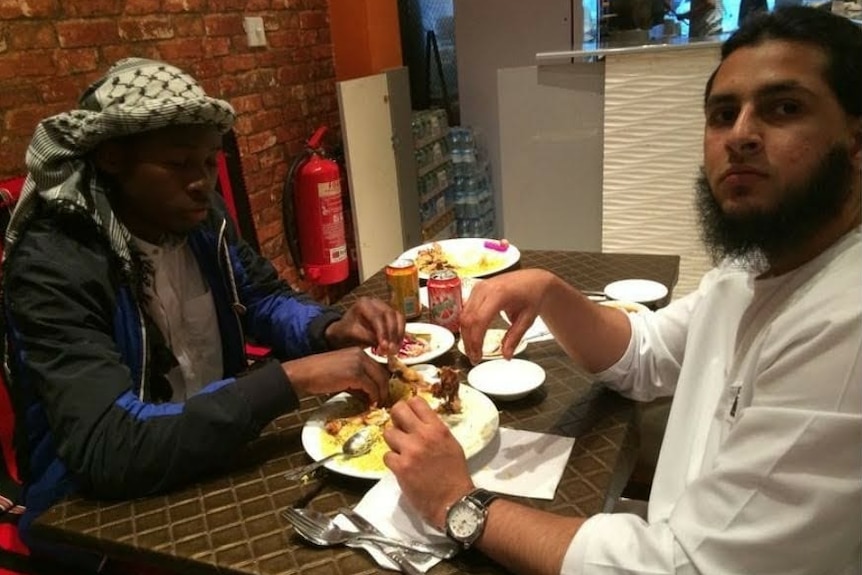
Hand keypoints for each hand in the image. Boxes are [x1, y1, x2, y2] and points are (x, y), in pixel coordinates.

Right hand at [281, 347, 389, 404]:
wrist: (304, 374)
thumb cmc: (319, 375)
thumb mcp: (343, 373)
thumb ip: (358, 380)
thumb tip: (371, 394)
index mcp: (359, 352)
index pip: (379, 367)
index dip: (383, 382)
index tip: (382, 394)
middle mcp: (361, 355)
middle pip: (383, 373)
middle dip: (385, 389)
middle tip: (383, 401)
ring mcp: (359, 363)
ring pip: (380, 380)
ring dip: (381, 394)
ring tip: (377, 404)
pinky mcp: (355, 374)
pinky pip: (371, 387)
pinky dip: (373, 397)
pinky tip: (370, 404)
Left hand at [325, 297, 404, 355]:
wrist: (345, 330)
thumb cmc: (346, 332)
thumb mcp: (352, 334)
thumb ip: (367, 337)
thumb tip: (384, 346)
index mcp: (363, 303)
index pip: (377, 317)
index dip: (382, 332)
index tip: (385, 346)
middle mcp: (376, 302)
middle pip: (390, 315)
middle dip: (392, 334)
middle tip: (391, 350)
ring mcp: (385, 306)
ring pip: (398, 318)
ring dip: (399, 335)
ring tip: (395, 350)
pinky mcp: (391, 314)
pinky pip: (400, 322)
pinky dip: (400, 335)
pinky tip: (397, 346)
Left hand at [383, 397, 473, 529]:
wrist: (454, 501)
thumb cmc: (455, 474)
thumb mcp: (451, 444)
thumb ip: (434, 431)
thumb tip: (418, 422)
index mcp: (438, 429)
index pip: (416, 402)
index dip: (409, 407)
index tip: (408, 415)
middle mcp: (423, 436)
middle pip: (398, 410)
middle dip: (396, 418)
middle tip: (399, 428)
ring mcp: (410, 451)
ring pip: (388, 432)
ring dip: (393, 441)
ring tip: (401, 450)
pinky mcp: (400, 467)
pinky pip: (387, 455)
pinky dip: (392, 461)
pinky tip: (401, 466)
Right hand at [460, 269, 555, 363]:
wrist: (533, 281)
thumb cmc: (532, 296)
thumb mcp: (527, 319)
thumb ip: (515, 338)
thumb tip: (506, 356)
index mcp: (499, 294)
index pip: (479, 320)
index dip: (476, 341)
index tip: (478, 356)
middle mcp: (485, 288)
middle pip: (467, 319)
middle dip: (468, 342)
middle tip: (474, 358)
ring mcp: (478, 287)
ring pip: (463, 316)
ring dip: (466, 336)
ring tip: (473, 351)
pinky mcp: (476, 290)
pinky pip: (466, 310)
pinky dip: (467, 326)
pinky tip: (472, 338)